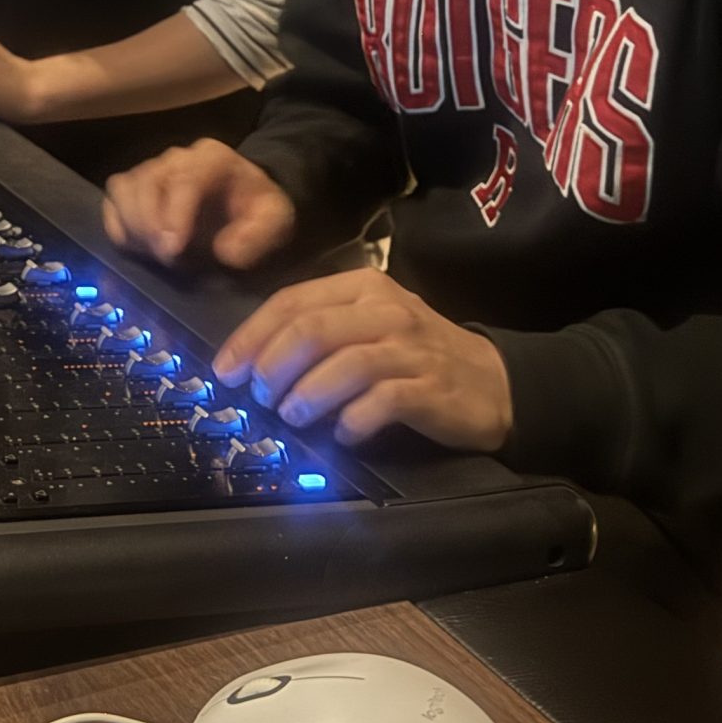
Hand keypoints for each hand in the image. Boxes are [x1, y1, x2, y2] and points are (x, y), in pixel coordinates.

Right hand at [101, 140, 297, 268]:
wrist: (245, 199)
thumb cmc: (258, 209)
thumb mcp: (275, 221)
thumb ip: (258, 235)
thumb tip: (226, 251)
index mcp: (212, 159)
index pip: (185, 178)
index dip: (174, 214)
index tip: (172, 250)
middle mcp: (176, 158)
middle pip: (146, 181)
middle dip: (151, 225)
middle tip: (167, 259)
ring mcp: (152, 170)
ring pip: (124, 188)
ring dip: (132, 226)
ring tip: (153, 255)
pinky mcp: (135, 186)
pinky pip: (112, 200)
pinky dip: (118, 225)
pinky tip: (137, 247)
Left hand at [210, 269, 513, 451]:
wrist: (496, 383)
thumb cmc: (420, 356)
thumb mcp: (372, 326)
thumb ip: (323, 333)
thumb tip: (256, 362)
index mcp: (364, 287)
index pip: (293, 301)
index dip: (252, 336)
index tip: (226, 370)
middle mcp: (386, 310)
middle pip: (312, 330)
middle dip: (273, 366)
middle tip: (259, 397)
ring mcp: (411, 348)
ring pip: (344, 363)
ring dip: (307, 394)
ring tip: (291, 417)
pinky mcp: (431, 386)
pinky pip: (382, 400)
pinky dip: (352, 420)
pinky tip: (341, 435)